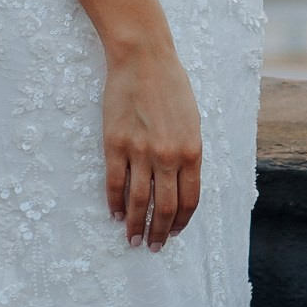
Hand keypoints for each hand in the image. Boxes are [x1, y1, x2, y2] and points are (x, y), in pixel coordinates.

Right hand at [103, 39, 201, 250]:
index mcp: (192, 150)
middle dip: (159, 232)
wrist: (144, 59)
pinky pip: (114, 182)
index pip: (189, 199)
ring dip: (136, 225)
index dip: (181, 221)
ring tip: (133, 240)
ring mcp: (139, 151)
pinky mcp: (114, 144)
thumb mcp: (192, 122)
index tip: (174, 233)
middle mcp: (168, 156)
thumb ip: (188, 153)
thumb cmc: (172, 87)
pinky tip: (115, 214)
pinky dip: (114, 202)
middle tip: (153, 247)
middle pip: (164, 207)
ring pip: (138, 200)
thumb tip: (180, 184)